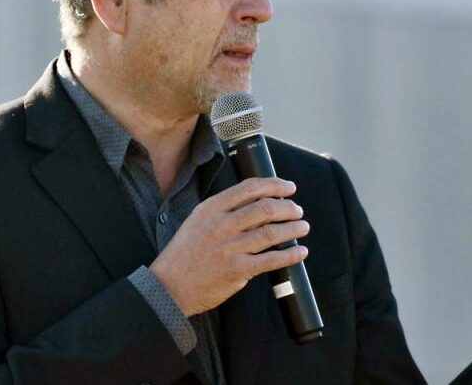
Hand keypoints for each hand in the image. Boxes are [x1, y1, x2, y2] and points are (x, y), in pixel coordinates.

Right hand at [150, 177, 310, 316]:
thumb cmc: (184, 253)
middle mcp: (221, 225)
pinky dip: (290, 255)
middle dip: (288, 207)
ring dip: (293, 228)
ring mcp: (229, 248)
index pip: (249, 188)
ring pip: (271, 232)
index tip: (289, 188)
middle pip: (265, 208)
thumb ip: (224, 211)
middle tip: (297, 210)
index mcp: (211, 208)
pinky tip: (300, 252)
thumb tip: (259, 204)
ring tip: (303, 227)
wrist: (169, 286)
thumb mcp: (197, 221)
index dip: (274, 185)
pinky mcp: (237, 270)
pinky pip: (271, 260)